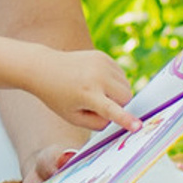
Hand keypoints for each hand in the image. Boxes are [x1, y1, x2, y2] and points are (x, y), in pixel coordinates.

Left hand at [23, 47, 139, 137]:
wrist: (44, 68)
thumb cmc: (58, 97)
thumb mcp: (73, 117)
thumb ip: (99, 123)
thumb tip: (121, 117)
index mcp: (87, 95)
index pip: (111, 110)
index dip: (126, 119)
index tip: (138, 126)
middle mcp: (96, 76)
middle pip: (126, 97)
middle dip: (119, 104)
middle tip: (99, 103)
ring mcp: (101, 63)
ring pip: (126, 85)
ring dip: (117, 93)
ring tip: (94, 91)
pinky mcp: (102, 56)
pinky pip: (120, 75)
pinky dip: (113, 82)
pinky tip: (95, 81)